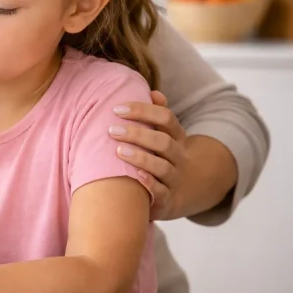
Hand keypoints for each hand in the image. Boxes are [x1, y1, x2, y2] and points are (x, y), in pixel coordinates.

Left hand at [110, 90, 189, 219]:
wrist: (180, 194)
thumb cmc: (161, 158)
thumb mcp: (163, 137)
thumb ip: (157, 116)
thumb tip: (154, 92)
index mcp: (176, 138)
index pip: (166, 118)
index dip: (144, 111)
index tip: (117, 108)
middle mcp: (178, 157)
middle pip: (164, 142)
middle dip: (138, 134)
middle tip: (112, 130)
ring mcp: (174, 179)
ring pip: (163, 167)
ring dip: (141, 158)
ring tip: (119, 151)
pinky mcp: (167, 200)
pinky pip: (161, 192)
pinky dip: (149, 184)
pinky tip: (135, 175)